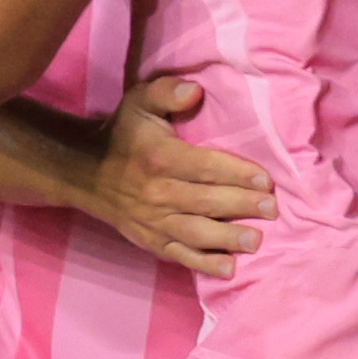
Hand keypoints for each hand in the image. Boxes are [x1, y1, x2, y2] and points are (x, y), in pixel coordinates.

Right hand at [89, 74, 273, 275]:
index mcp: (159, 158)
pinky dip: (204, 265)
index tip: (265, 180)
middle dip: (242, 206)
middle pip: (206, 202)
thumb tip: (195, 89)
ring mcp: (153, 221)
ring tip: (256, 241)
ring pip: (196, 233)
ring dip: (228, 239)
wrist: (86, 172)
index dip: (236, 174)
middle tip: (272, 209)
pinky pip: (179, 255)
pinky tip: (230, 268)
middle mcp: (156, 192)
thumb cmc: (124, 134)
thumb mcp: (139, 103)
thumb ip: (167, 92)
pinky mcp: (151, 241)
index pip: (204, 167)